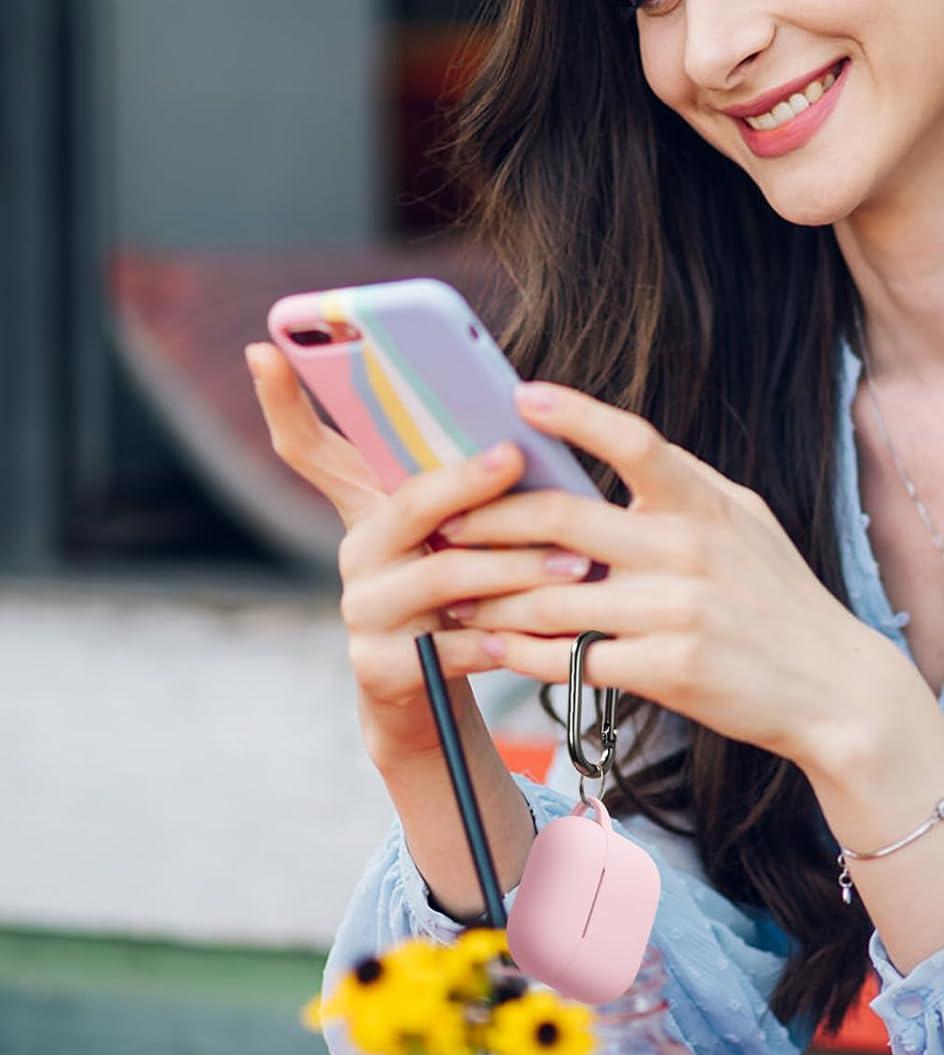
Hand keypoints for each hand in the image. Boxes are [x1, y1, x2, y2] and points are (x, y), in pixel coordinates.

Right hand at [243, 344, 592, 764]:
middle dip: (468, 479)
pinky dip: (494, 643)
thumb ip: (472, 500)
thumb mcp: (463, 546)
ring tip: (570, 564)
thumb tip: (526, 440)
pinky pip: (447, 646)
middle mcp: (357, 554)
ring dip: (512, 567)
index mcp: (372, 515)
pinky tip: (527, 642)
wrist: (432, 705)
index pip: (311, 451)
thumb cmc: (465, 607)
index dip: (282, 403)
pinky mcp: (378, 667)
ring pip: (442, 574)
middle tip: (514, 457)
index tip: (262, 349)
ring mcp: (362, 611)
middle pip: (408, 504)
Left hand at [438, 381, 888, 767]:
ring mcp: (678, 611)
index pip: (635, 441)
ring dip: (490, 595)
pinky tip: (493, 646)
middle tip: (445, 523)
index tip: (521, 396)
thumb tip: (610, 455)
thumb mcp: (746, 525)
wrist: (834, 687)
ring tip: (452, 594)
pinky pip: (570, 657)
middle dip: (488, 519)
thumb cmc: (779, 600)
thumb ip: (682, 492)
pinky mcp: (668, 671)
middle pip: (561, 519)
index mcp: (706, 503)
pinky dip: (523, 652)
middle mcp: (690, 549)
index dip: (575, 416)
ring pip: (550, 595)